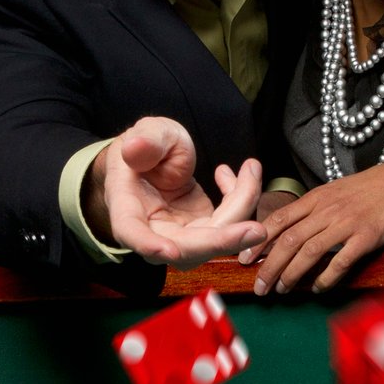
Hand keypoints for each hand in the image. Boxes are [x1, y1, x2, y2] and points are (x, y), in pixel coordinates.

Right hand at [90, 116, 264, 267]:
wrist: (157, 157)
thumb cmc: (147, 146)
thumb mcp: (148, 132)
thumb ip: (146, 140)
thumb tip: (135, 147)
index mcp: (127, 206)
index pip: (132, 232)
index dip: (148, 244)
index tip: (170, 251)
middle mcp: (153, 230)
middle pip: (186, 248)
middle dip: (222, 241)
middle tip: (257, 230)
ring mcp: (180, 235)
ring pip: (215, 238)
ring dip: (243, 206)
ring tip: (250, 168)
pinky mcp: (203, 230)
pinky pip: (230, 224)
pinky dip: (243, 199)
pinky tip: (237, 174)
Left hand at [247, 162, 383, 293]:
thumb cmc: (369, 189)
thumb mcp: (335, 191)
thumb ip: (312, 208)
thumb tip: (289, 228)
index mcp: (316, 198)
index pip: (279, 219)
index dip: (259, 240)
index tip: (244, 259)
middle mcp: (327, 210)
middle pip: (288, 240)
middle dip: (269, 266)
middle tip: (259, 286)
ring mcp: (346, 223)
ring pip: (309, 251)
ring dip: (292, 274)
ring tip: (281, 290)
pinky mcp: (366, 237)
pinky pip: (341, 261)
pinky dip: (326, 277)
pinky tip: (317, 288)